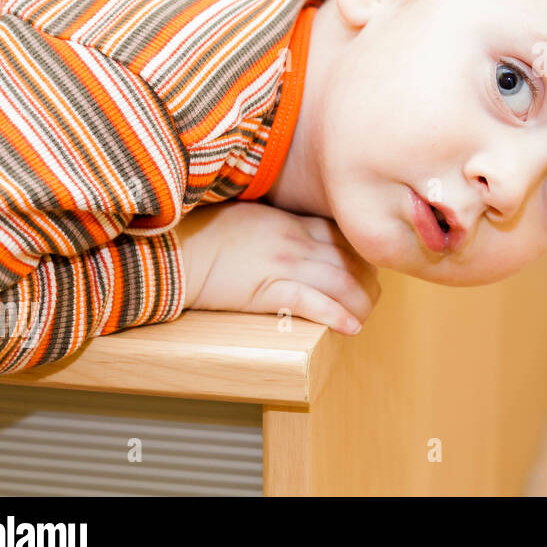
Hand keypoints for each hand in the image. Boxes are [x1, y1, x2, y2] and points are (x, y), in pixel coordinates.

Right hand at [174, 201, 379, 335]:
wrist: (176, 250)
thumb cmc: (203, 235)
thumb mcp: (251, 219)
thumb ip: (279, 225)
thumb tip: (293, 238)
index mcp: (291, 222)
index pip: (343, 237)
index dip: (361, 256)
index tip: (366, 270)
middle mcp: (296, 241)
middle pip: (350, 260)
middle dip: (368, 282)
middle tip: (371, 298)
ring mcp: (284, 264)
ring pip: (341, 282)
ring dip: (360, 303)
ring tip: (364, 318)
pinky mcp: (269, 290)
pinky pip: (314, 302)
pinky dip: (337, 315)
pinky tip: (350, 327)